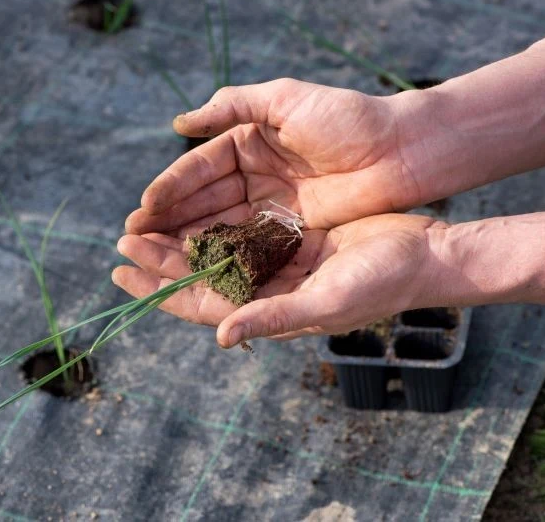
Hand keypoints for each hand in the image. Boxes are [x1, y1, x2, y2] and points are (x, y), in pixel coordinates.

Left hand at [113, 214, 445, 346]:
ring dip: (183, 240)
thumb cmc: (381, 285)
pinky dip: (217, 222)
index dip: (159, 289)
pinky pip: (244, 232)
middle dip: (160, 261)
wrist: (424, 255)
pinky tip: (196, 208)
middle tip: (121, 240)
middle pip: (201, 277)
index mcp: (270, 310)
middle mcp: (268, 289)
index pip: (201, 303)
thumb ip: (274, 317)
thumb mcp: (327, 302)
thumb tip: (220, 336)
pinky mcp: (294, 240)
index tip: (122, 271)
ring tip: (148, 223)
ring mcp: (280, 264)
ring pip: (217, 253)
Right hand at [126, 78, 427, 235]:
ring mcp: (273, 206)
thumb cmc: (345, 119)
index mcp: (249, 141)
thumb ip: (231, 106)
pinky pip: (249, 244)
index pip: (200, 169)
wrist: (401, 151)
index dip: (171, 189)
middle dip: (169, 221)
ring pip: (221, 226)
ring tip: (153, 256)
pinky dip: (223, 254)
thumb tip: (179, 122)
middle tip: (134, 240)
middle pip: (204, 202)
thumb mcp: (285, 99)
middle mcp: (256, 175)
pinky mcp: (291, 231)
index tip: (144, 209)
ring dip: (187, 241)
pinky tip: (197, 266)